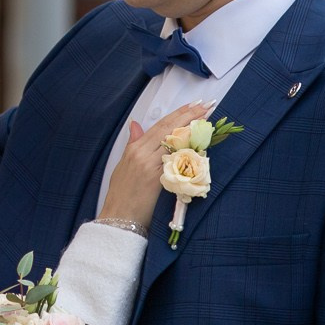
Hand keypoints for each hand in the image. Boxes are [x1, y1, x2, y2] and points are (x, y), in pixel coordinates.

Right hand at [98, 102, 211, 228]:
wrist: (118, 218)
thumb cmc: (121, 196)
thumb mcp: (123, 166)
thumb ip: (132, 144)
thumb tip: (135, 125)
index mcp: (134, 149)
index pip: (159, 125)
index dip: (177, 114)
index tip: (192, 105)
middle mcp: (141, 153)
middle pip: (168, 129)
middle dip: (188, 115)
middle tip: (205, 105)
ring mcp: (149, 165)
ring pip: (173, 140)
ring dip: (192, 128)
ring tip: (206, 117)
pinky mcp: (156, 178)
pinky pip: (174, 159)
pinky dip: (188, 149)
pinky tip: (200, 141)